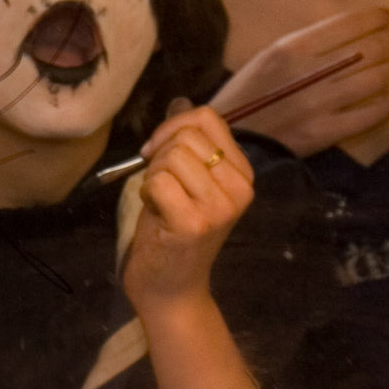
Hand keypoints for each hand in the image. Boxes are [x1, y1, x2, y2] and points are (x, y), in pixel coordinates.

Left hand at [122, 105, 253, 313]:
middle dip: (160, 154)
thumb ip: (185, 142)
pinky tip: (156, 214)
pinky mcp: (195, 223)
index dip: (173, 127)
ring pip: (172, 156)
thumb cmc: (172, 232)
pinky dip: (147, 193)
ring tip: (161, 202)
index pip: (208, 118)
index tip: (158, 152)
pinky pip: (158, 181)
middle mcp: (240, 188)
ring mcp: (220, 206)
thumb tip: (180, 101)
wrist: (171, 288)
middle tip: (160, 185)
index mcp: (242, 173)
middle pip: (187, 135)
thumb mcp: (185, 180)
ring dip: (153, 176)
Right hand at [211, 7, 388, 156]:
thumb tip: (343, 36)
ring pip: (377, 78)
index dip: (376, 17)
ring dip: (388, 72)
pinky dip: (385, 104)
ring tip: (386, 72)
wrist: (229, 141)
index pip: (349, 23)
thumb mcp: (266, 58)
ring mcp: (321, 103)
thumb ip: (302, 46)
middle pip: (371, 48)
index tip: (387, 17)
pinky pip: (372, 114)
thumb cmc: (244, 97)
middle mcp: (311, 71)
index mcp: (292, 47)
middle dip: (387, 43)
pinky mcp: (326, 132)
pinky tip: (385, 100)